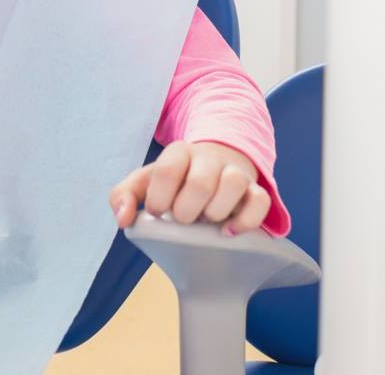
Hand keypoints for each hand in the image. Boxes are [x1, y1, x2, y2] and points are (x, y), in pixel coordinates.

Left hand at [109, 140, 270, 235]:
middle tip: (182, 219)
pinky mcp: (255, 190)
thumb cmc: (174, 181)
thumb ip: (123, 196)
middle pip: (200, 182)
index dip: (159, 199)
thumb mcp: (146, 183)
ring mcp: (234, 172)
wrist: (212, 167)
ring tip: (206, 221)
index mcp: (177, 153)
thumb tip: (124, 220)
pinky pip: (260, 200)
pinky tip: (229, 232)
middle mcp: (208, 158)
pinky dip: (246, 220)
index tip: (158, 213)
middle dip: (187, 210)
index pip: (167, 171)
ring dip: (216, 211)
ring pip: (234, 183)